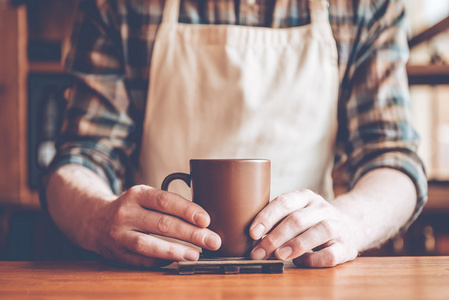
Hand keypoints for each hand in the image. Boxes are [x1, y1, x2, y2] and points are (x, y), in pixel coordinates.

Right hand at [91, 185, 221, 266]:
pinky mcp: (116, 253)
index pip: (165, 201)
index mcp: (137, 194)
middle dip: (191, 234)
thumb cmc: (132, 207)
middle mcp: (126, 212)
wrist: (94, 219)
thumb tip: (203, 218)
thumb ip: (168, 203)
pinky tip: (177, 261)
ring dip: (175, 251)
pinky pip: (141, 260)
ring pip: (148, 245)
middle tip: (213, 241)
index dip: (187, 210)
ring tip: (196, 254)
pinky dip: (160, 261)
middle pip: (162, 224)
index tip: (206, 220)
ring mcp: (118, 234)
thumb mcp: (145, 195)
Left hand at [249, 189, 358, 266]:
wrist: (350, 228)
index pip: (284, 202)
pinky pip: (331, 253)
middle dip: (275, 237)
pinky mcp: (347, 246)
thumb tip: (251, 238)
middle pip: (298, 219)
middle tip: (259, 252)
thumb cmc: (312, 222)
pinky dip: (314, 259)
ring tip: (279, 255)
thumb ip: (277, 220)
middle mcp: (322, 208)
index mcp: (305, 197)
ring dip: (296, 244)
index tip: (252, 233)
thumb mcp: (296, 212)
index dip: (267, 217)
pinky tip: (300, 262)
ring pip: (319, 231)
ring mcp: (337, 226)